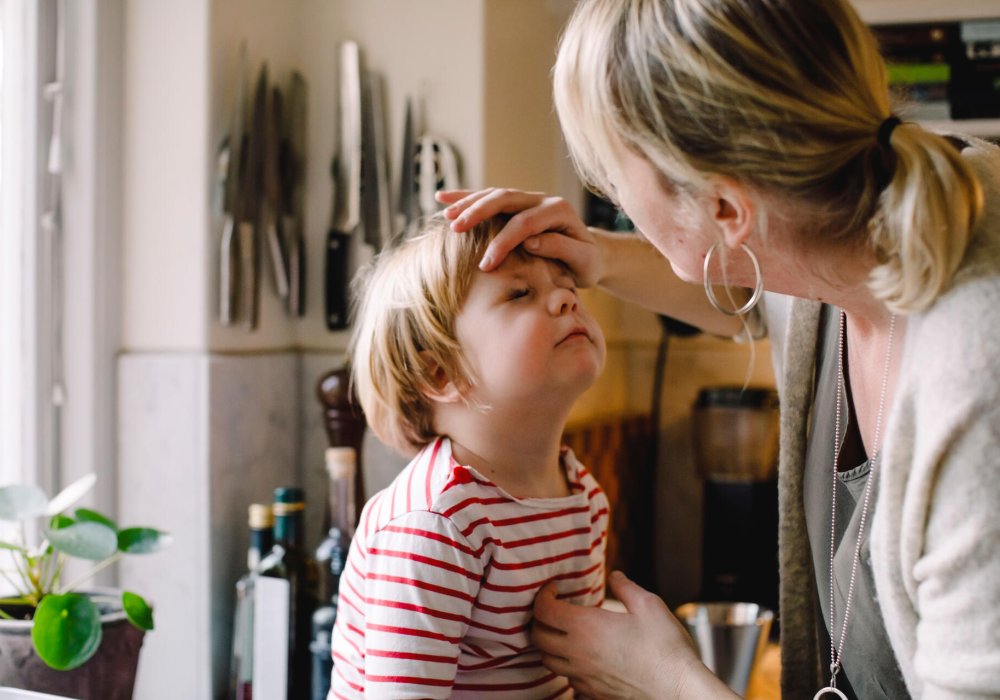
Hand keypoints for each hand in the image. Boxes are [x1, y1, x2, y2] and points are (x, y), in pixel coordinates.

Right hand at [436, 188, 602, 284]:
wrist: (592, 255)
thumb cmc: (587, 262)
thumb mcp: (583, 261)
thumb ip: (561, 248)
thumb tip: (531, 242)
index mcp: (559, 211)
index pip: (524, 223)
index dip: (503, 242)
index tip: (486, 265)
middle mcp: (542, 199)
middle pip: (505, 199)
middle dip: (478, 213)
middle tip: (456, 229)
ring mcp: (528, 199)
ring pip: (493, 194)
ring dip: (468, 203)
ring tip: (446, 215)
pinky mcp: (516, 205)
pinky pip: (488, 197)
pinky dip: (466, 197)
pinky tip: (443, 198)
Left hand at [531, 571, 733, 699]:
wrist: (678, 689)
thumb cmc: (665, 647)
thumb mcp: (648, 605)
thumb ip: (626, 587)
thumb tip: (615, 576)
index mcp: (586, 627)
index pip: (543, 610)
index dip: (542, 595)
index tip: (555, 589)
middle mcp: (577, 653)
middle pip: (537, 636)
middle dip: (539, 619)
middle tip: (555, 609)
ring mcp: (583, 676)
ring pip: (547, 661)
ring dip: (549, 645)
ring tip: (564, 633)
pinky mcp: (593, 692)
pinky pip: (566, 679)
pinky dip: (566, 666)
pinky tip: (582, 657)